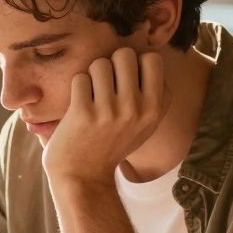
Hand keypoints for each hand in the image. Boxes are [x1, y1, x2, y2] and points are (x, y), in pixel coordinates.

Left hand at [42, 47, 168, 183]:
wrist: (84, 177)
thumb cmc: (112, 144)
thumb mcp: (145, 124)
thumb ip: (151, 93)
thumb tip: (145, 54)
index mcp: (156, 108)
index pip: (152, 59)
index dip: (136, 64)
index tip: (126, 82)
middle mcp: (137, 108)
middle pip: (125, 54)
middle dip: (111, 64)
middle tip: (104, 85)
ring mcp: (111, 111)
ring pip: (100, 63)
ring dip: (91, 76)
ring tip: (91, 96)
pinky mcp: (84, 113)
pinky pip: (80, 78)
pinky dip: (77, 88)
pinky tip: (79, 106)